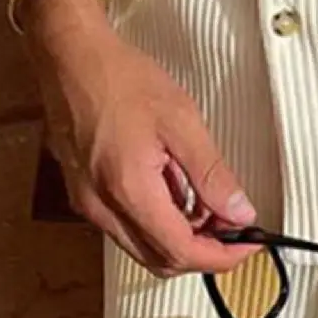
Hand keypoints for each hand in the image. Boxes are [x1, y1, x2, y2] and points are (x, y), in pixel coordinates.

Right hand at [23, 0, 259, 275]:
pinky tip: (174, 192)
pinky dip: (155, 222)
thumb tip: (238, 211)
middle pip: (159, 259)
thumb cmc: (118, 78)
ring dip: (178, 238)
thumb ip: (212, 173)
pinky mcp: (83, 193)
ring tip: (207, 205)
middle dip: (201, 252)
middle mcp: (101, 206)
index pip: (181, 251)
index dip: (220, 256)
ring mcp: (87, 203)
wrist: (71, 57)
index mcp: (128, 190)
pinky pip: (124, 227)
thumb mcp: (181, 120)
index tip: (246, 245)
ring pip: (141, 247)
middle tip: (232, 228)